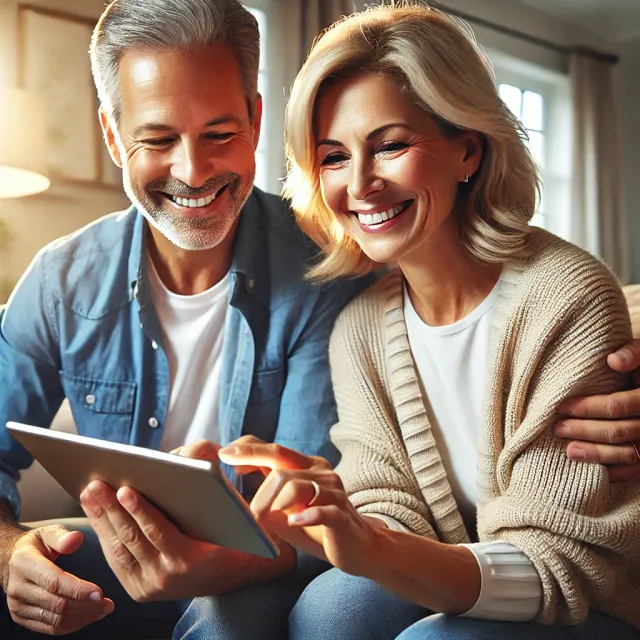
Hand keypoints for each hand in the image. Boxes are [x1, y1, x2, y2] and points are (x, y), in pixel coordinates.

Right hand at [1, 524, 112, 634]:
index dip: (78, 590)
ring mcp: (18, 606)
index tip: (100, 593)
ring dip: (83, 618)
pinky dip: (72, 625)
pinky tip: (89, 616)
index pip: (53, 582)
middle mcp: (18, 588)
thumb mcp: (47, 533)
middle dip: (86, 606)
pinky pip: (49, 628)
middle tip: (108, 603)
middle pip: (57, 604)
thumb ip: (62, 536)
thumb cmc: (36, 545)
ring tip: (103, 610)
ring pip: (55, 620)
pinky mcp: (22, 617)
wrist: (11, 562)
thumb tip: (76, 539)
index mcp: (25, 563)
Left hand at [79, 440, 289, 601]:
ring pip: (120, 547)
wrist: (232, 573)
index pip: (159, 532)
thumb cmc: (230, 530)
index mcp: (192, 558)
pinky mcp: (139, 589)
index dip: (140, 510)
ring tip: (91, 492)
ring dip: (102, 518)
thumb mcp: (229, 505)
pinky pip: (117, 559)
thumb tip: (178, 457)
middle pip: (132, 537)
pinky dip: (106, 534)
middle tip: (96, 484)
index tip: (124, 489)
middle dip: (111, 508)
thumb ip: (208, 482)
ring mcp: (151, 586)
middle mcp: (168, 577)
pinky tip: (97, 512)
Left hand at [219, 440, 380, 575]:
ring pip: (294, 485)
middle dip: (252, 467)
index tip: (224, 454)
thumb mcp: (285, 509)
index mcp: (306, 465)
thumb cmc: (315, 526)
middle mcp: (320, 471)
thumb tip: (229, 497)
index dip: (248, 449)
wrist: (358, 547)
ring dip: (271, 503)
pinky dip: (304, 515)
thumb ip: (265, 496)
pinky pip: (321, 510)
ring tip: (259, 521)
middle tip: (233, 490)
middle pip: (280, 459)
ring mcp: (333, 490)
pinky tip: (293, 522)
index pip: (274, 448)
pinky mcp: (341, 514)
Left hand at [555, 339, 639, 481]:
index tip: (560, 406)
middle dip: (584, 430)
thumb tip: (613, 361)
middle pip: (618, 431)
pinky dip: (618, 471)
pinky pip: (639, 469)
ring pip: (628, 454)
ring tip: (569, 451)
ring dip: (597, 454)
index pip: (616, 406)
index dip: (586, 408)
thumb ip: (633, 353)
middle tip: (557, 428)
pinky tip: (597, 469)